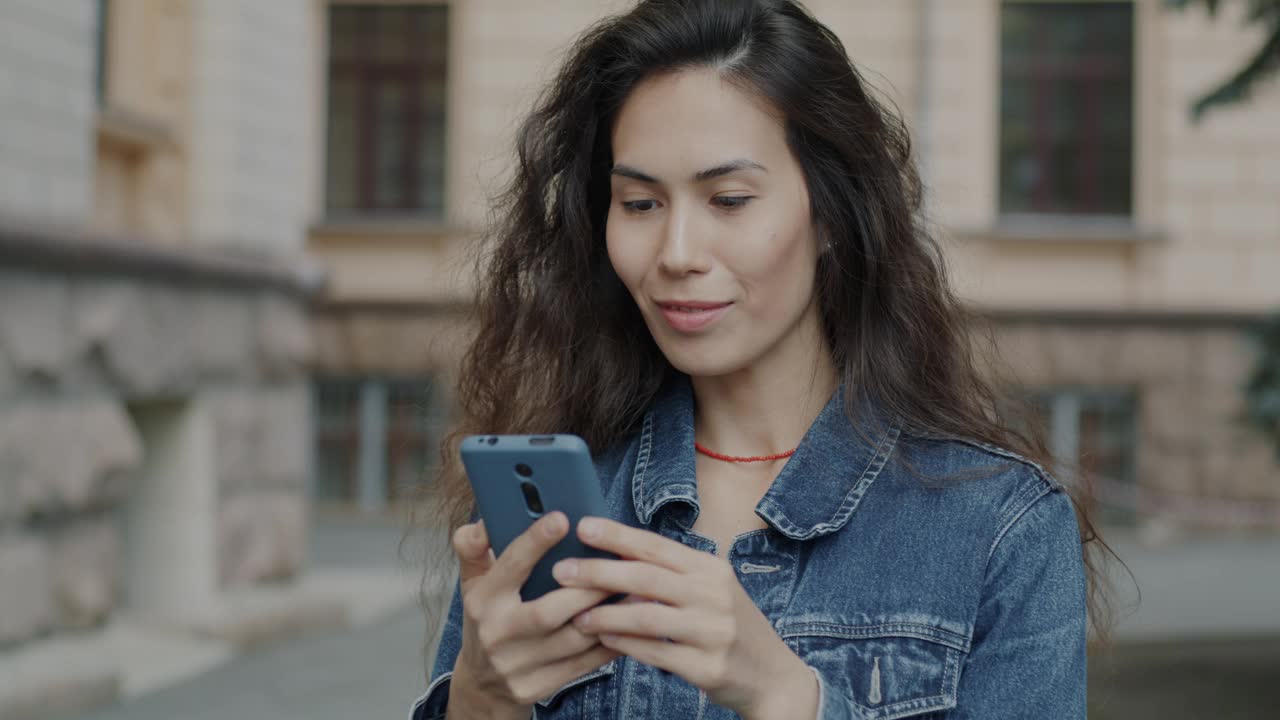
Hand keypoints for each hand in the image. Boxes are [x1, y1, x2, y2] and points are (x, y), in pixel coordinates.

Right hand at [447, 512, 619, 719]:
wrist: (481, 682)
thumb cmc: (487, 617)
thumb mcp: (472, 580)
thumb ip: (474, 546)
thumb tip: (487, 520)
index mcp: (483, 600)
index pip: (510, 567)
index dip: (536, 542)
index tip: (562, 519)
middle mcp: (498, 633)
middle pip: (547, 611)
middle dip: (586, 589)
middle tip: (617, 566)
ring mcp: (516, 665)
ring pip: (572, 640)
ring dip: (606, 616)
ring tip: (634, 593)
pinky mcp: (535, 687)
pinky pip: (582, 664)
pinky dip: (609, 643)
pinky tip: (628, 624)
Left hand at [551, 517, 818, 719]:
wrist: (773, 676)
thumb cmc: (729, 626)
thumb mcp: (711, 590)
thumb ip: (671, 576)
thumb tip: (617, 559)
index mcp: (711, 569)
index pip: (657, 546)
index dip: (618, 535)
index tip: (583, 526)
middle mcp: (714, 595)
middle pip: (646, 577)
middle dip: (599, 572)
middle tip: (562, 571)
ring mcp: (713, 632)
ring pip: (646, 616)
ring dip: (605, 614)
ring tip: (575, 616)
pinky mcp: (707, 667)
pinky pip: (656, 653)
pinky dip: (625, 644)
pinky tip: (603, 639)